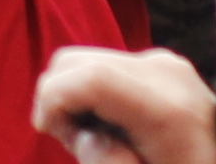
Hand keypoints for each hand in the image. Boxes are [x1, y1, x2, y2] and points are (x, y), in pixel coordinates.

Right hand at [34, 45, 215, 163]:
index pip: (87, 77)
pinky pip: (104, 66)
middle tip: (78, 144)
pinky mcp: (161, 64)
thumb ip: (107, 162)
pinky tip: (110, 124)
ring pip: (84, 60)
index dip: (53, 100)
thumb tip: (84, 137)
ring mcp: (164, 63)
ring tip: (98, 138)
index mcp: (166, 108)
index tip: (49, 132)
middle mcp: (165, 73)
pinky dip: (91, 92)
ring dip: (73, 96)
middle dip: (59, 100)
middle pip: (77, 62)